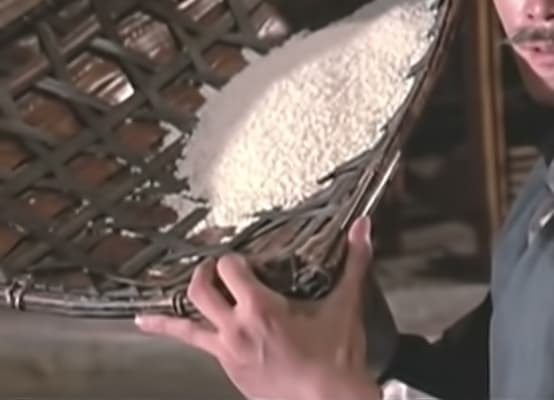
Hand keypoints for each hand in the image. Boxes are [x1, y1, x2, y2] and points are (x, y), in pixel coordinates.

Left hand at [136, 217, 380, 399]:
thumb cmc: (337, 354)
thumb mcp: (345, 305)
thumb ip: (354, 262)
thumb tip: (364, 224)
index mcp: (260, 308)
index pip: (229, 269)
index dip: (232, 259)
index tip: (239, 256)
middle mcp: (235, 329)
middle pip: (199, 292)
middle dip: (201, 275)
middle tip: (208, 267)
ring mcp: (227, 354)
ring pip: (186, 330)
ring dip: (167, 320)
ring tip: (146, 317)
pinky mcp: (230, 373)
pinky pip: (204, 351)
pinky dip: (193, 342)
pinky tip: (189, 343)